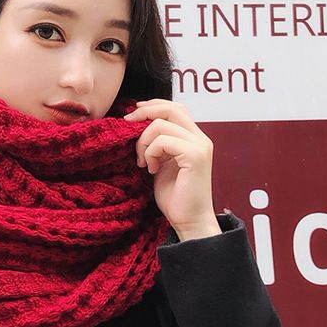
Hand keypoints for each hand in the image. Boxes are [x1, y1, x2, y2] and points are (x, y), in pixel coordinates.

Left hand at [123, 99, 219, 240]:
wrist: (188, 221)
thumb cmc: (174, 197)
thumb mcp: (162, 164)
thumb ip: (157, 145)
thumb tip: (136, 127)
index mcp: (193, 138)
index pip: (174, 107)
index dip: (151, 106)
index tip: (131, 116)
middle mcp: (200, 138)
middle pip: (171, 107)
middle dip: (144, 113)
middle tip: (126, 126)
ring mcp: (199, 146)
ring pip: (162, 124)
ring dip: (144, 141)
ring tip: (143, 162)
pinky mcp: (195, 156)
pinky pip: (164, 140)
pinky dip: (151, 152)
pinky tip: (151, 169)